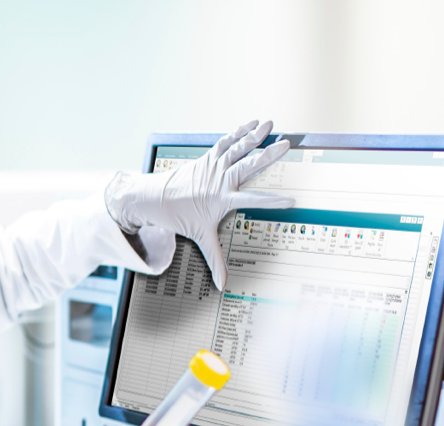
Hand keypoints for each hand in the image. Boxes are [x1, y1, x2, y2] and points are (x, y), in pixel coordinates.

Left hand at [104, 119, 293, 289]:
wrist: (152, 198)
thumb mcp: (199, 237)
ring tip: (270, 125)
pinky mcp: (207, 157)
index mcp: (222, 198)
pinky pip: (226, 141)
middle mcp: (220, 179)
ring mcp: (213, 165)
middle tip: (286, 145)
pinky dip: (238, 132)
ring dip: (254, 136)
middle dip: (268, 155)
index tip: (290, 200)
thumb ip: (215, 260)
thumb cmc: (176, 216)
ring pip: (238, 147)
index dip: (272, 201)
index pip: (253, 200)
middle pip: (249, 165)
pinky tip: (252, 124)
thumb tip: (223, 284)